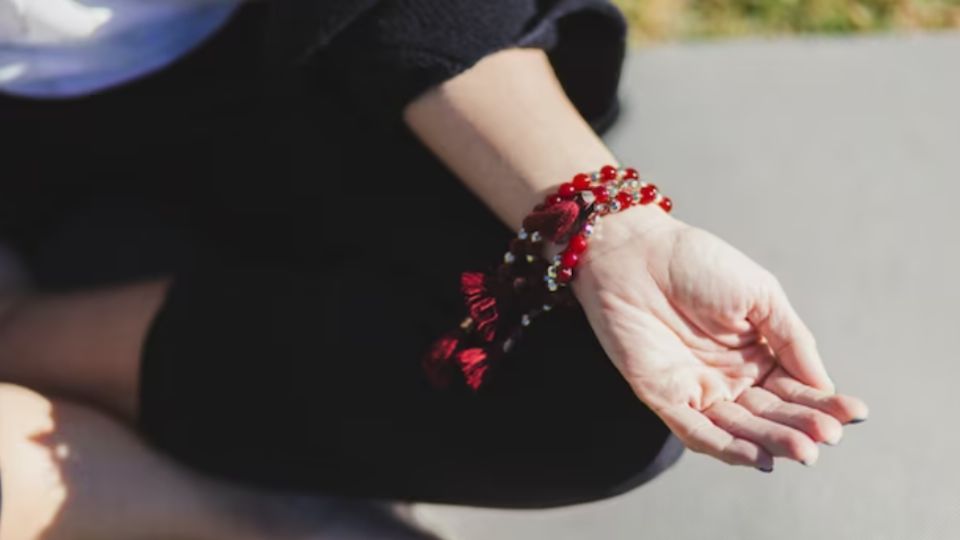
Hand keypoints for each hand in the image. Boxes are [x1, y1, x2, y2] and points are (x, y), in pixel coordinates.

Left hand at [573, 207, 868, 470]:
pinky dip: (724, 446)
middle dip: (800, 427)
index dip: (823, 403)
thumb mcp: (760, 294)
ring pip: (738, 428)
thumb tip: (825, 386)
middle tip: (827, 438)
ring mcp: (697, 389)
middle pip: (769, 413)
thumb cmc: (696, 263)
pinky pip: (696, 430)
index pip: (795, 388)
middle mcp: (729, 377)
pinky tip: (756, 457)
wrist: (635, 251)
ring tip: (802, 450)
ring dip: (769, 442)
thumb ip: (792, 339)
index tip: (854, 414)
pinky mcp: (663, 396)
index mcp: (756, 353)